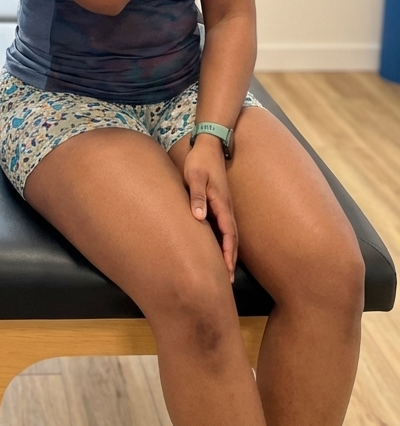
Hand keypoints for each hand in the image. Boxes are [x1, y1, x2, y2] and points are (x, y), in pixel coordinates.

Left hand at [183, 137, 237, 280]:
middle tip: (227, 282)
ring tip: (225, 271)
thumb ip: (197, 196)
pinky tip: (219, 248)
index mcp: (221, 204)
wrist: (209, 144)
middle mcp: (227, 208)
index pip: (228, 234)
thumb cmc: (199, 160)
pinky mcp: (220, 202)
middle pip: (232, 239)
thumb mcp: (194, 175)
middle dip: (230, 260)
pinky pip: (225, 226)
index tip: (226, 273)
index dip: (227, 254)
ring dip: (228, 252)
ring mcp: (225, 205)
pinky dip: (225, 241)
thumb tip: (199, 217)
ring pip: (230, 234)